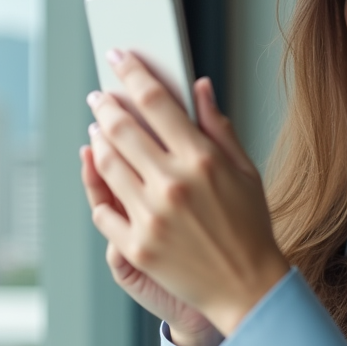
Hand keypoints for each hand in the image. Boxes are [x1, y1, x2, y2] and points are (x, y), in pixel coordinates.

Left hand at [84, 50, 289, 338]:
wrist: (248, 287)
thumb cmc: (250, 227)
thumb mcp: (244, 170)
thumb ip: (217, 127)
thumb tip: (199, 87)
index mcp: (201, 159)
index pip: (154, 100)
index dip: (131, 73)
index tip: (118, 58)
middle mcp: (172, 184)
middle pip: (121, 128)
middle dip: (105, 105)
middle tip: (99, 97)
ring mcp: (151, 217)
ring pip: (106, 165)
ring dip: (97, 141)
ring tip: (97, 131)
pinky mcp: (136, 247)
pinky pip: (104, 210)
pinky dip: (99, 189)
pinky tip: (101, 176)